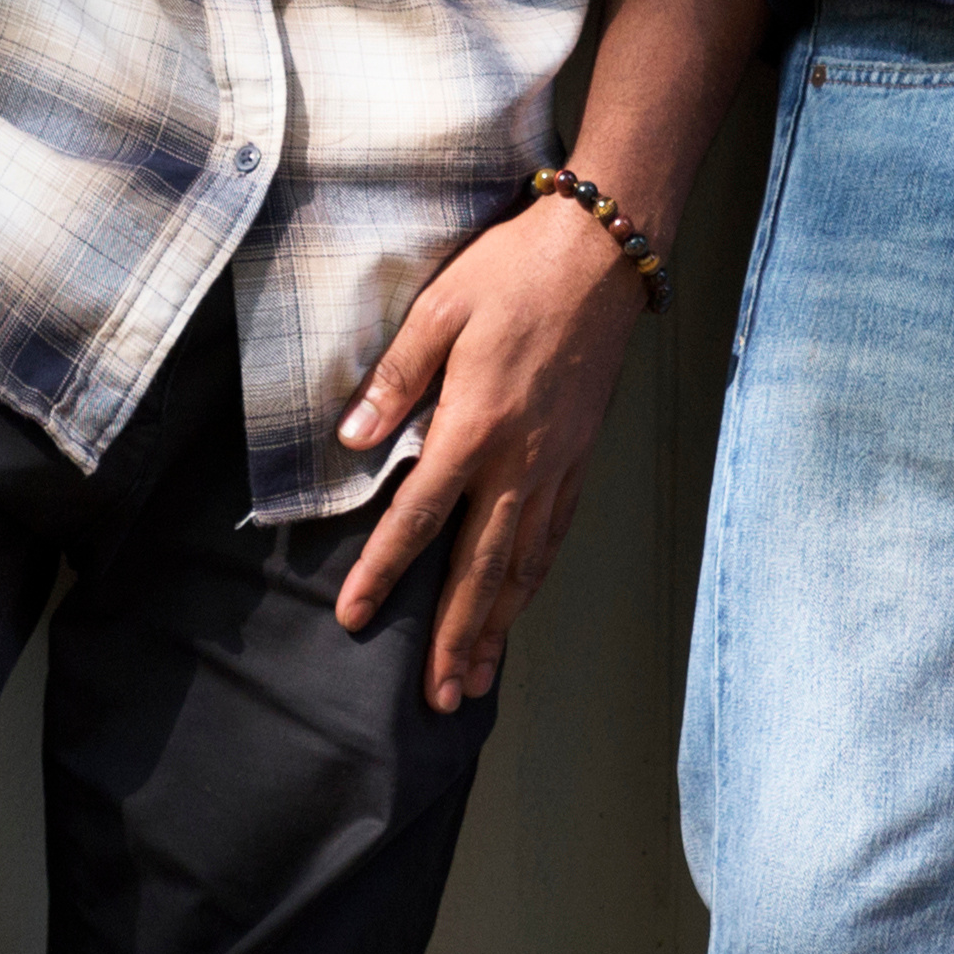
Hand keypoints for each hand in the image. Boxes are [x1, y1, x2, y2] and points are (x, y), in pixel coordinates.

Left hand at [327, 200, 646, 713]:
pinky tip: (520, 605)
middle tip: (438, 700)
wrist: (603, 254)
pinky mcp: (582, 456)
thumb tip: (350, 438)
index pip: (418, 518)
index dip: (383, 572)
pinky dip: (534, 580)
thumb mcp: (439, 310)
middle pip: (479, 569)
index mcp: (474, 428)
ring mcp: (558, 465)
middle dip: (456, 639)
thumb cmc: (514, 272)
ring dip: (497, 627)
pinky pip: (555, 535)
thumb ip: (394, 380)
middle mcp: (520, 462)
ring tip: (477, 680)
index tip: (354, 617)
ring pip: (523, 565)